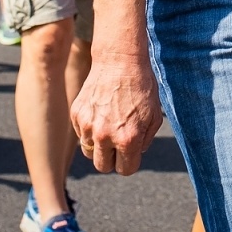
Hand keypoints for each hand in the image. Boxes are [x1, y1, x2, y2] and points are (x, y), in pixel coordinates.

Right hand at [71, 52, 163, 175]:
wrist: (120, 61)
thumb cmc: (142, 87)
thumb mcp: (154, 116)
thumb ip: (145, 140)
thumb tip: (134, 154)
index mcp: (127, 139)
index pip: (125, 170)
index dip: (130, 163)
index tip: (131, 154)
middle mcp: (104, 136)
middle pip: (103, 166)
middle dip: (112, 159)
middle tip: (118, 144)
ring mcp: (88, 126)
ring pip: (89, 152)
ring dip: (99, 145)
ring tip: (110, 125)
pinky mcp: (77, 115)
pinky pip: (82, 134)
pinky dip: (90, 129)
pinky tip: (101, 112)